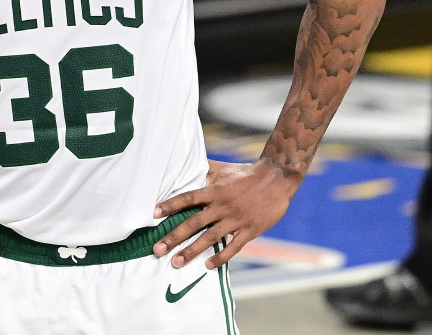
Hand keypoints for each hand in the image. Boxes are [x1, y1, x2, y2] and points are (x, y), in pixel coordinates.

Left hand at [150, 159, 297, 269]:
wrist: (277, 178)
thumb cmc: (247, 172)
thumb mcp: (224, 168)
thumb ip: (205, 169)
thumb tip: (186, 165)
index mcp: (215, 190)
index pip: (188, 198)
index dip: (171, 205)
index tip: (154, 213)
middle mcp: (222, 206)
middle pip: (194, 222)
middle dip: (174, 237)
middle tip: (158, 249)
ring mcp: (235, 220)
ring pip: (209, 238)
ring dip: (192, 251)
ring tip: (176, 262)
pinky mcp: (249, 230)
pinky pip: (233, 247)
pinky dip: (221, 257)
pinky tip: (207, 266)